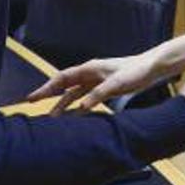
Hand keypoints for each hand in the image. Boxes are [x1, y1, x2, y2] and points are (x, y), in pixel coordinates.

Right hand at [27, 50, 163, 114]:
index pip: (62, 78)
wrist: (152, 67)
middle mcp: (90, 73)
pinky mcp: (105, 87)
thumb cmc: (135, 71)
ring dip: (63, 104)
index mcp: (90, 69)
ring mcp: (97, 80)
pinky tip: (75, 116)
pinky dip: (78, 106)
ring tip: (52, 118)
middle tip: (33, 105)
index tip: (32, 98)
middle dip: (49, 95)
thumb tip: (81, 108)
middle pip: (64, 85)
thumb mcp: (116, 84)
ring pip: (74, 93)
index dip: (46, 88)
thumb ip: (98, 95)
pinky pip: (86, 97)